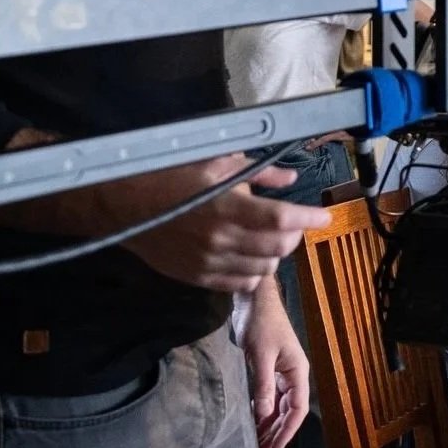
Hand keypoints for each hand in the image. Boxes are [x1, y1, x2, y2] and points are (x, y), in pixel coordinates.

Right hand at [113, 158, 327, 293]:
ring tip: (267, 238)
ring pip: (265, 269)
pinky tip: (249, 256)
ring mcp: (209, 262)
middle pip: (278, 247)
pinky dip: (254, 272)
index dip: (309, 218)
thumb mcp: (213, 163)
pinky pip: (242, 284)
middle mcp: (220, 239)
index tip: (326, 216)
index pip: (281, 217)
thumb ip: (257, 173)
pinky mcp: (198, 278)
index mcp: (225, 207)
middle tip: (292, 223)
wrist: (122, 207)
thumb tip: (290, 179)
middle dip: (294, 235)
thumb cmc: (169, 177)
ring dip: (274, 254)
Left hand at [242, 283, 308, 447]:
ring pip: (278, 406)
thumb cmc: (261, 324)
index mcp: (298, 372)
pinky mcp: (269, 369)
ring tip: (259, 443)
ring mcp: (282, 373)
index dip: (288, 430)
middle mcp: (293, 375)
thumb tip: (265, 414)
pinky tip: (255, 422)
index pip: (297, 409)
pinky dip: (263, 410)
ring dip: (270, 424)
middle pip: (289, 411)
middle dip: (277, 432)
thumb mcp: (260, 355)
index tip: (276, 447)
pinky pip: (269, 396)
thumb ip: (263, 385)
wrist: (254, 301)